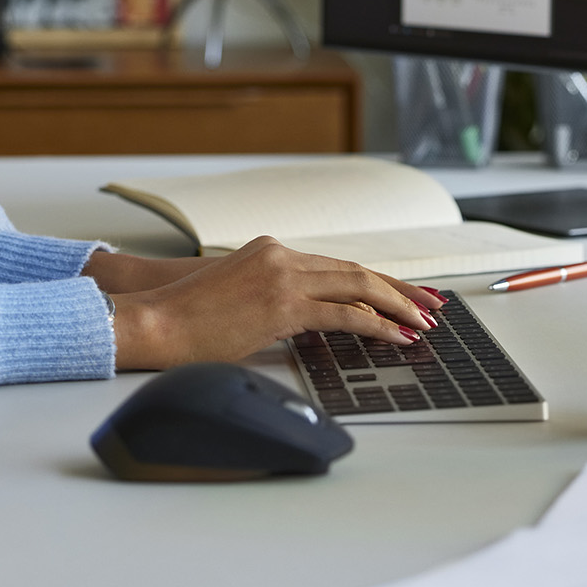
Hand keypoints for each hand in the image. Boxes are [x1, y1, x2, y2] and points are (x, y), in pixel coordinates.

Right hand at [103, 237, 446, 369]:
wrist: (155, 321)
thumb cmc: (187, 320)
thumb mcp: (238, 298)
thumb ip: (274, 301)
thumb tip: (306, 323)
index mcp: (271, 250)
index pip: (336, 264)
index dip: (375, 280)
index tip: (403, 294)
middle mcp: (281, 254)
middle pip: (356, 270)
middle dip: (399, 289)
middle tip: (431, 305)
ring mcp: (283, 275)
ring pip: (358, 286)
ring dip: (397, 306)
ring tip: (422, 324)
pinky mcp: (283, 303)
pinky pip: (344, 313)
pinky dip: (377, 325)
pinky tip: (396, 337)